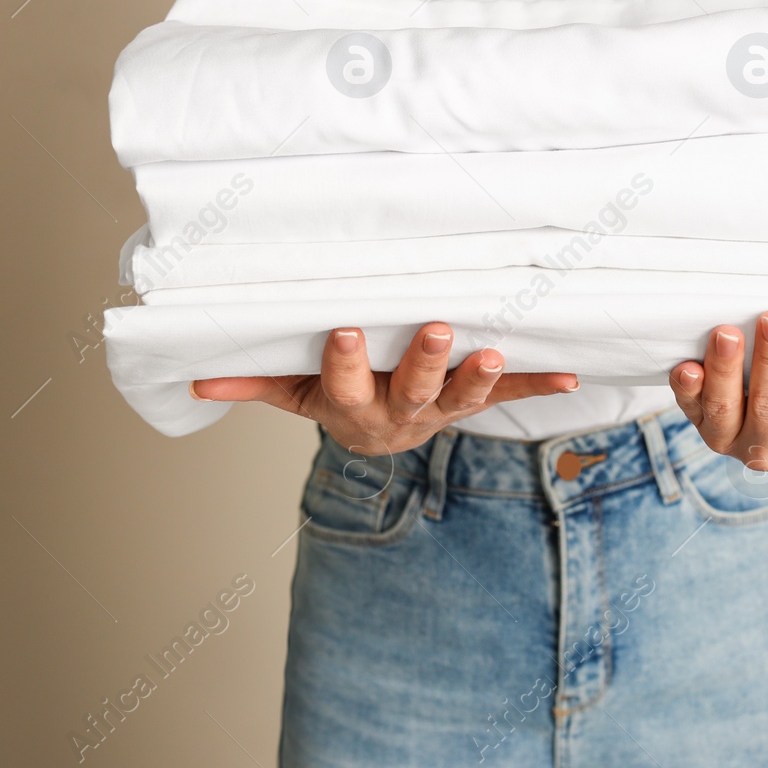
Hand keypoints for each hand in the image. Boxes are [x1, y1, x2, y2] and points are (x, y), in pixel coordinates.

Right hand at [191, 322, 578, 454]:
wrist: (378, 438)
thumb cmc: (334, 399)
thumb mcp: (292, 393)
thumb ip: (254, 384)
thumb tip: (198, 378)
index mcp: (351, 408)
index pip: (344, 386)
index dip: (347, 362)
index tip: (348, 329)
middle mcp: (399, 414)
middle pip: (412, 391)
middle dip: (425, 362)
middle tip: (439, 329)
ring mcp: (440, 410)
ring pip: (461, 397)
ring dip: (479, 376)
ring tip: (492, 350)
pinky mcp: (472, 402)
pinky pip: (508, 396)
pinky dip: (537, 386)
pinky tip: (569, 376)